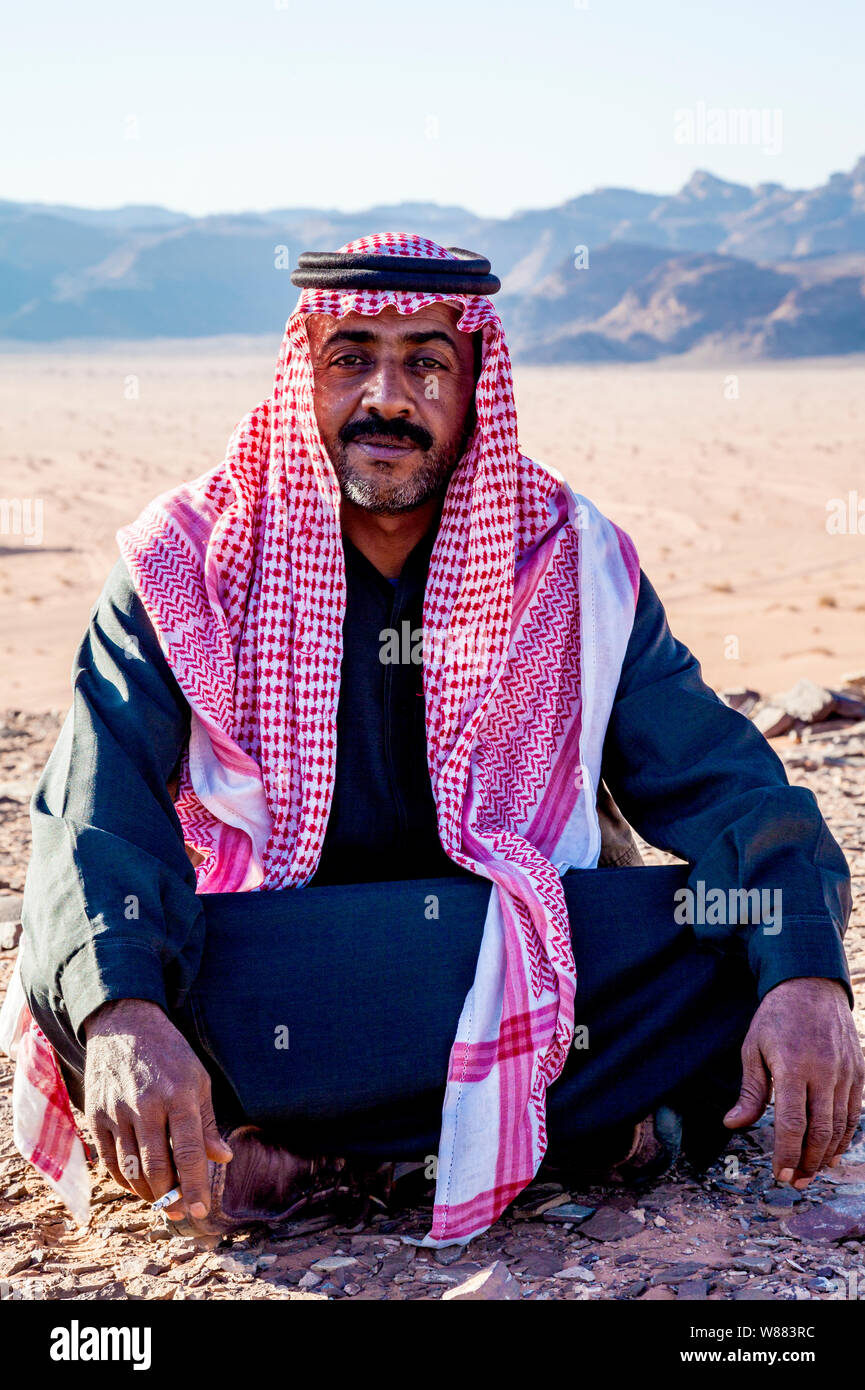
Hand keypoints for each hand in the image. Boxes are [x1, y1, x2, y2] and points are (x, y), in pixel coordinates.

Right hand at [83, 998, 231, 1218]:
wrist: (125, 1024)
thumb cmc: (169, 1053)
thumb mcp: (198, 1079)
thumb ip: (207, 1123)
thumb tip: (223, 1158)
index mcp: (180, 1095)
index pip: (189, 1152)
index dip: (195, 1186)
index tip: (201, 1211)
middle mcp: (147, 1105)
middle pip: (157, 1167)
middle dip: (170, 1198)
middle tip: (180, 1213)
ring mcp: (118, 1111)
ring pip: (131, 1168)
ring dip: (147, 1193)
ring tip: (162, 1201)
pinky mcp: (96, 1114)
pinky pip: (108, 1159)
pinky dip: (124, 1179)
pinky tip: (137, 1184)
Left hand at [723, 977, 863, 1186]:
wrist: (812, 987)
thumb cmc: (776, 1018)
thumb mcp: (753, 1048)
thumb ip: (749, 1091)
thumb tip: (733, 1125)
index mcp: (793, 1067)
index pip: (792, 1123)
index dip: (786, 1154)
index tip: (779, 1174)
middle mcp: (824, 1073)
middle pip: (820, 1132)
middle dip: (806, 1162)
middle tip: (793, 1181)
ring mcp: (845, 1074)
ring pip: (840, 1128)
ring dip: (825, 1156)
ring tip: (809, 1172)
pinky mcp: (859, 1074)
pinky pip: (855, 1115)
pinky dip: (844, 1138)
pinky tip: (831, 1152)